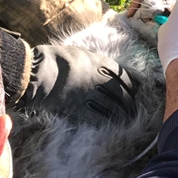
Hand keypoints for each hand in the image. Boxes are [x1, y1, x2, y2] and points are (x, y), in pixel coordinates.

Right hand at [20, 44, 138, 124]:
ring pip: (115, 108)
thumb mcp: (81, 53)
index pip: (124, 76)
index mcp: (100, 64)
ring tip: (128, 119)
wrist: (41, 73)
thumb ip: (95, 62)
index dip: (132, 84)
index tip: (136, 89)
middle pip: (122, 94)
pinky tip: (112, 124)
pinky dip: (108, 121)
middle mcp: (100, 80)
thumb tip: (103, 67)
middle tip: (134, 108)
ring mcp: (92, 96)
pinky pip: (100, 118)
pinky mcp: (82, 110)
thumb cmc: (56, 59)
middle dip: (130, 102)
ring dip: (124, 114)